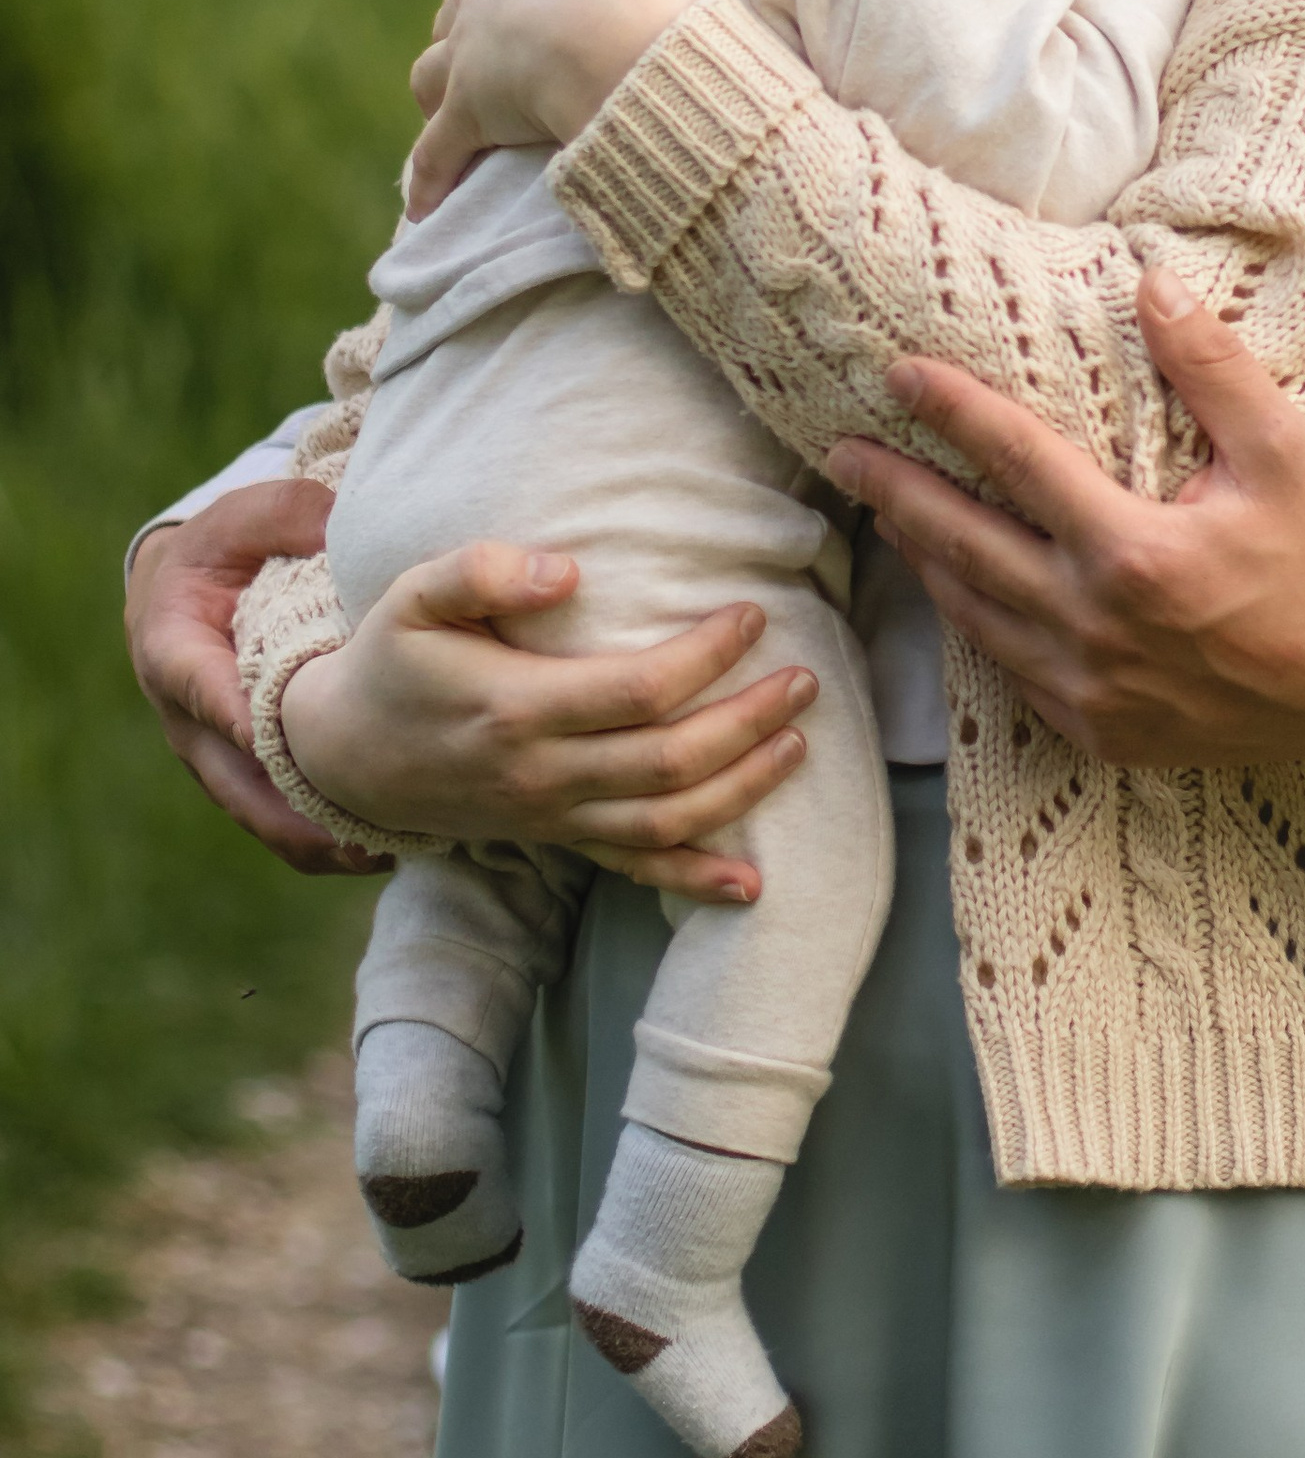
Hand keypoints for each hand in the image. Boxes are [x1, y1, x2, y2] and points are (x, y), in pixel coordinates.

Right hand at [127, 480, 392, 876]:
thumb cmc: (224, 547)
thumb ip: (285, 516)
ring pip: (257, 812)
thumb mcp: (245, 517)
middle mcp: (190, 717)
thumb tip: (338, 525)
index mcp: (174, 651)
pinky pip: (278, 816)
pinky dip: (321, 837)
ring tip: (379, 856)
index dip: (242, 721)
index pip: (205, 691)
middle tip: (354, 836)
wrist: (191, 584)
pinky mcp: (248, 770)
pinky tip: (383, 844)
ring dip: (312, 839)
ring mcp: (217, 753)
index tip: (285, 746)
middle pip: (232, 780)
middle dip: (290, 814)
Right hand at [279, 542, 819, 899]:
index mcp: (517, 707)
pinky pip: (634, 871)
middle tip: (805, 680)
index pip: (638, 691)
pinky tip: (753, 886)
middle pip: (670, 762)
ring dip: (743, 789)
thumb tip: (567, 573)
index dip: (706, 656)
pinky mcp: (556, 839)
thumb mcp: (411, 598)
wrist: (346, 753)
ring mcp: (552, 816)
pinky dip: (695, 881)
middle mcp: (543, 774)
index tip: (753, 616)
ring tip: (799, 744)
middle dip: (749, 722)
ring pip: (666, 822)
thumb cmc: (392, 661)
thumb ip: (480, 571)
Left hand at [407, 0, 694, 214]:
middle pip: (458, 14)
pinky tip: (422, 206)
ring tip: (451, 117)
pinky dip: (428, 178)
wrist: (612, 34)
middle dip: (468, 33)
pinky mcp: (470, 116)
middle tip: (497, 56)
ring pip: (433, 75)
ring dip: (440, 93)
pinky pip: (436, 156)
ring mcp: (467, 58)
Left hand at [827, 269, 1304, 769]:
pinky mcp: (1096, 731)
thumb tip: (1150, 284)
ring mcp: (1089, 690)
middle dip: (893, 492)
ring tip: (886, 511)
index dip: (950, 409)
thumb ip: (1212, 367)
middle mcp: (1094, 628)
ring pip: (973, 614)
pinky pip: (1007, 669)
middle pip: (961, 544)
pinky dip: (973, 620)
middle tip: (841, 453)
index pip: (1015, 460)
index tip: (898, 373)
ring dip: (923, 557)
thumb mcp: (1284, 452)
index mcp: (1135, 554)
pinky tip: (957, 587)